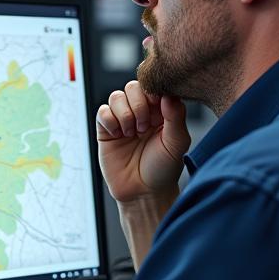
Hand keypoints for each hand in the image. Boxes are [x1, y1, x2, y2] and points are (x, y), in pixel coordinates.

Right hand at [95, 82, 190, 202]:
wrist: (143, 193)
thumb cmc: (163, 169)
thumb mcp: (176, 143)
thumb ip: (176, 117)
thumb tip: (168, 94)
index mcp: (161, 111)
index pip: (154, 86)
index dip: (153, 92)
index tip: (157, 108)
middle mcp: (141, 112)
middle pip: (133, 87)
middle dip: (138, 105)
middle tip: (144, 127)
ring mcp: (123, 120)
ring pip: (116, 96)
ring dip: (124, 114)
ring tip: (132, 133)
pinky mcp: (106, 130)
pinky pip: (102, 112)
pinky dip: (110, 120)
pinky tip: (118, 136)